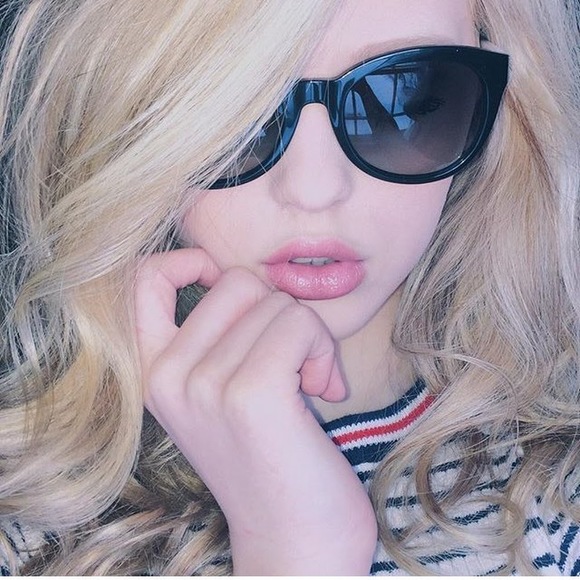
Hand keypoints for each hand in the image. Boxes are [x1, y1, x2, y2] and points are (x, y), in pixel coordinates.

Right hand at [135, 248, 376, 574]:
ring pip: (277, 302)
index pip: (145, 280)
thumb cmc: (270, 460)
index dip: (191, 262)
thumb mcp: (220, 395)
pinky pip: (300, 324)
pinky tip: (324, 391)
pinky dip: (323, 352)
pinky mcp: (251, 394)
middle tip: (291, 362)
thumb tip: (245, 278)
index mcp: (153, 374)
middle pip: (238, 281)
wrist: (294, 543)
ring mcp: (204, 385)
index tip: (232, 289)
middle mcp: (167, 377)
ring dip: (310, 339)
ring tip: (309, 386)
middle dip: (278, 312)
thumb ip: (216, 336)